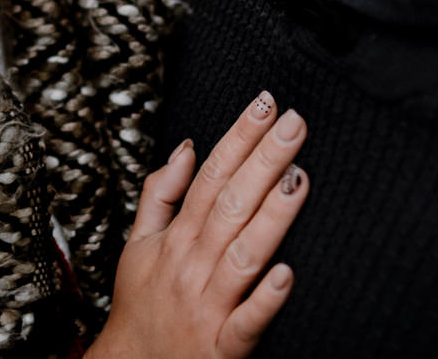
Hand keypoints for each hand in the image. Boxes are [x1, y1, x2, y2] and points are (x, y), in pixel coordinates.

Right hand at [87, 92, 308, 358]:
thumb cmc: (141, 304)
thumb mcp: (139, 243)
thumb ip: (161, 194)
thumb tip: (186, 146)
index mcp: (177, 237)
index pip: (211, 175)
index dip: (238, 137)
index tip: (265, 103)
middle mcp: (193, 264)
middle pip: (230, 203)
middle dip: (263, 160)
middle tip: (294, 122)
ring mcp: (208, 304)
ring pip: (244, 253)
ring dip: (271, 217)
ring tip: (298, 178)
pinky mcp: (223, 345)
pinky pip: (247, 321)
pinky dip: (265, 299)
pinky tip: (287, 273)